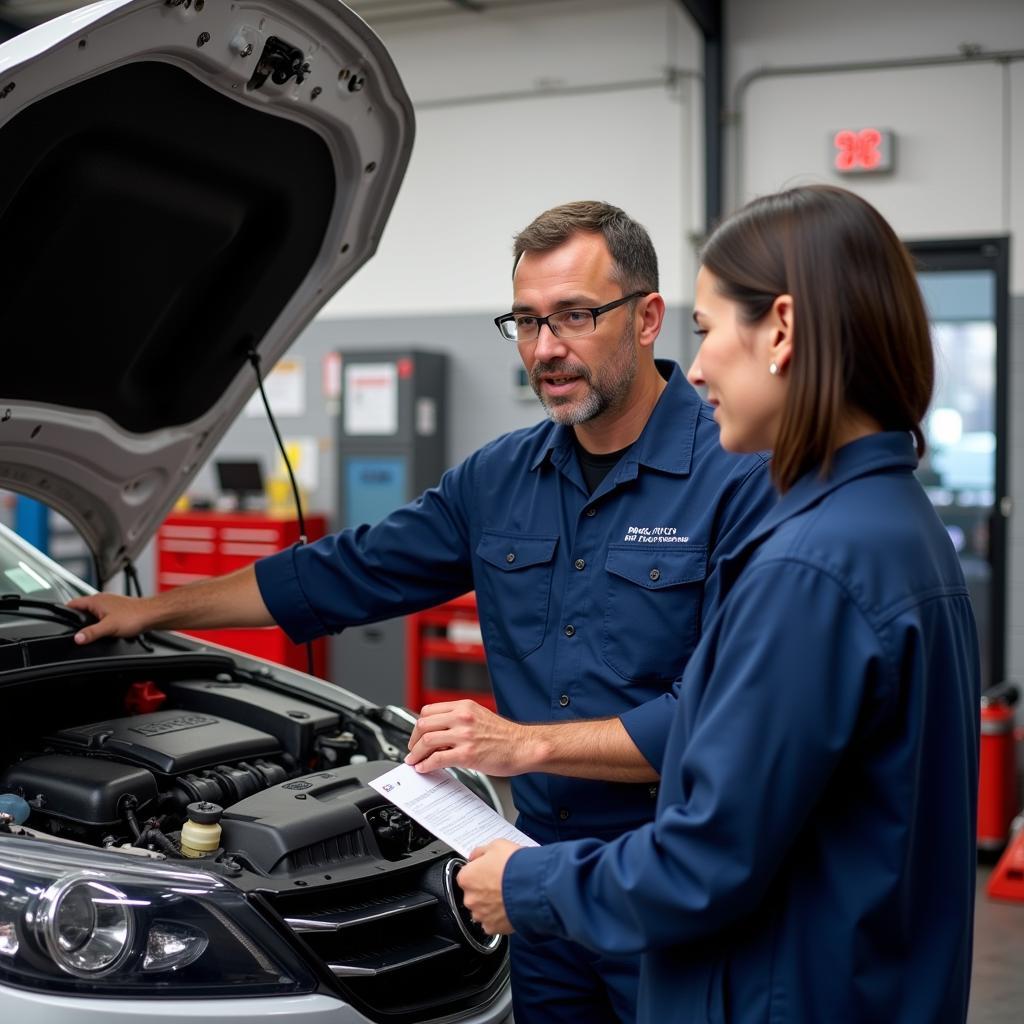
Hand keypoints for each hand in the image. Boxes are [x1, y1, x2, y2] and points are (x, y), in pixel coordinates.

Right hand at [67, 593, 152, 644]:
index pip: (73, 603)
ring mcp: (111, 604)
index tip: (58, 618)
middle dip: (77, 618)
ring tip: (88, 631)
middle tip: (72, 629)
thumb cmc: (134, 616)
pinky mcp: (118, 609)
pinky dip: (101, 622)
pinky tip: (105, 629)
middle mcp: (103, 599)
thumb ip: (91, 633)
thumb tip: (77, 638)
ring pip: (94, 612)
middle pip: (82, 608)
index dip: (64, 611)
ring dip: (90, 620)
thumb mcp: (108, 627)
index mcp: (96, 600)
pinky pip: (104, 615)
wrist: (152, 614)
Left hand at [405, 700, 533, 775]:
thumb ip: (459, 720)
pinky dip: (426, 765)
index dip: (419, 725)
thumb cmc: (505, 736)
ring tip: (415, 761)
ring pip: (427, 741)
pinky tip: (425, 768)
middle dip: (413, 740)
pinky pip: (438, 758)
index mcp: (464, 706)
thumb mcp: (480, 716)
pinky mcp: (467, 754)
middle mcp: (463, 717)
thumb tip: (439, 732)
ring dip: (416, 753)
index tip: (417, 735)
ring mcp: (464, 735)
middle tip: (412, 750)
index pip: (429, 710)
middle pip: (424, 724)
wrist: (524, 746)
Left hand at [457, 840, 519, 934]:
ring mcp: (481, 915)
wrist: (534, 887)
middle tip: (501, 883)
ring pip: (483, 910)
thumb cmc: (515, 866)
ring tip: (508, 896)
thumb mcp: (497, 845)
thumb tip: (475, 856)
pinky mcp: (494, 928)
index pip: (467, 875)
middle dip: (485, 890)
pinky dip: (500, 918)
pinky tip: (510, 908)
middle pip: (474, 894)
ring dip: (492, 905)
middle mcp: (470, 898)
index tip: (489, 871)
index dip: (479, 871)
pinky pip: (493, 923)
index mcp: (467, 877)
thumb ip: (481, 852)